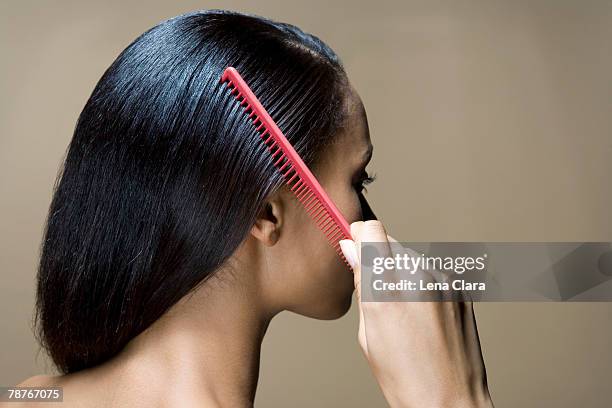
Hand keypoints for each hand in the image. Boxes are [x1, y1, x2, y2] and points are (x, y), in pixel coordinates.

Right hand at [340, 221, 493, 407]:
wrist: (451, 401)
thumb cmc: (405, 378)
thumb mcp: (367, 334)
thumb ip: (361, 283)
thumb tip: (349, 249)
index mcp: (387, 291)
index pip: (371, 231)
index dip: (360, 236)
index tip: (355, 244)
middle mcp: (418, 278)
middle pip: (390, 241)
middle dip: (379, 257)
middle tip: (377, 290)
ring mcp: (444, 281)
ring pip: (411, 256)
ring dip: (401, 271)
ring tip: (403, 310)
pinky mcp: (461, 288)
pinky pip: (431, 271)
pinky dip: (421, 283)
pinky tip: (422, 313)